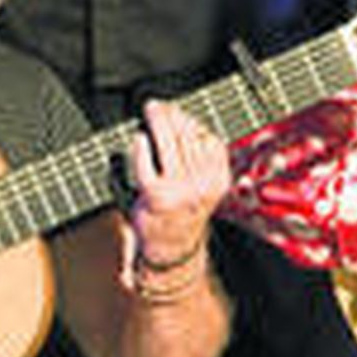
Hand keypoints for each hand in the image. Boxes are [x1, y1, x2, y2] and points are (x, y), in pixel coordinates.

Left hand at [125, 101, 228, 272]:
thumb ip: (200, 159)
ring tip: (150, 111)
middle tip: (157, 105)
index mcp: (218, 180)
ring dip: (157, 122)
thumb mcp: (203, 187)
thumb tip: (181, 120)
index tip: (178, 112)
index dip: (191, 120)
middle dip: (171, 116)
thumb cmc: (182, 213)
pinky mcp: (155, 196)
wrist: (171, 250)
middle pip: (187, 137)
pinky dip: (140, 147)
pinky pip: (146, 163)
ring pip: (168, 144)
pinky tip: (139, 139)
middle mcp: (201, 184)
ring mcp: (178, 190)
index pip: (208, 139)